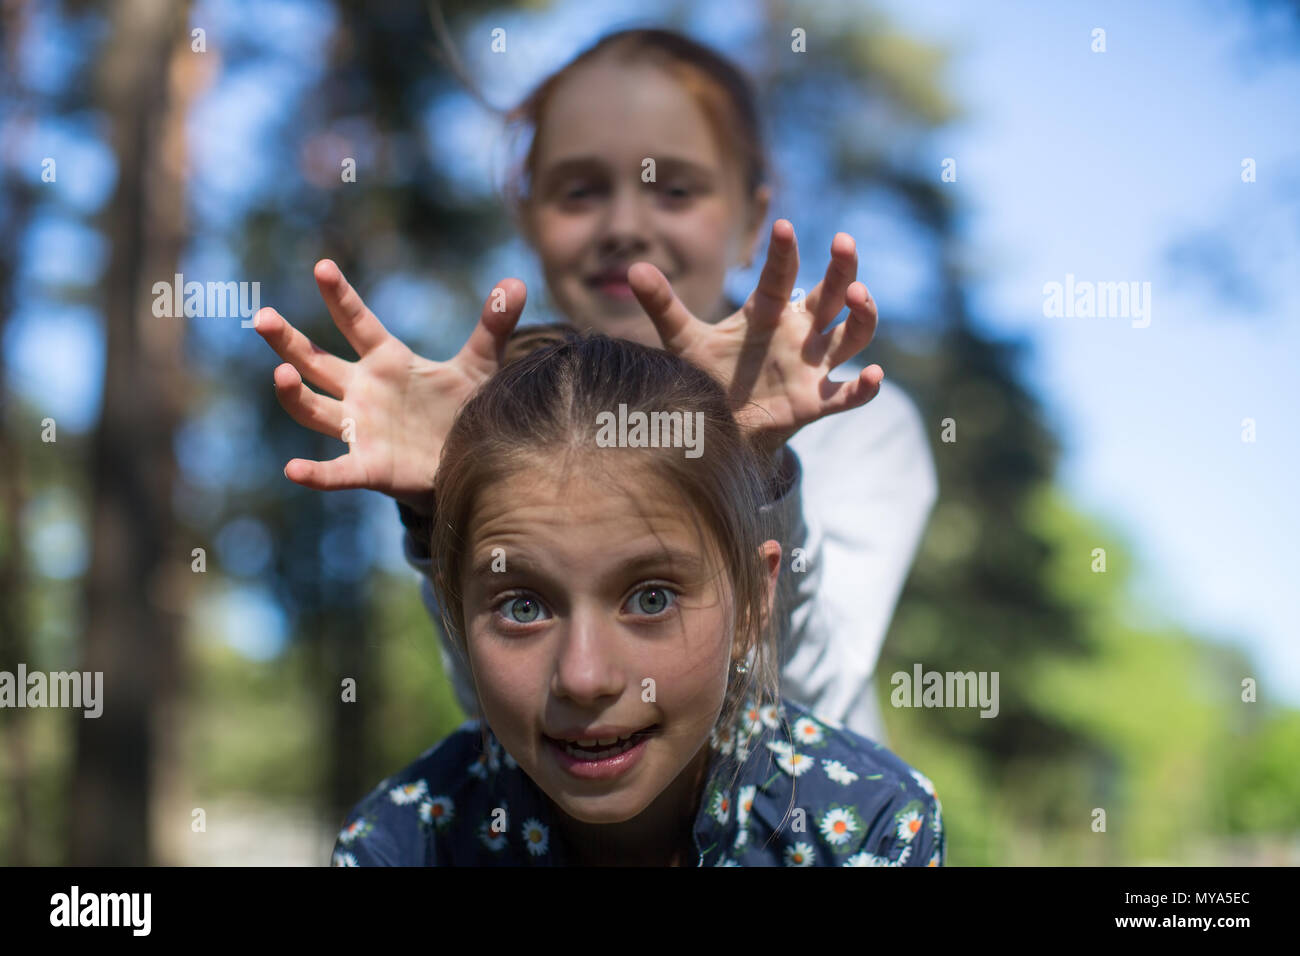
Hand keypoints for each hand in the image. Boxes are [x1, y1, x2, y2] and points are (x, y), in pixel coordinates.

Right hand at [254, 260, 526, 513]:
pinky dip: (314, 472)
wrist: (466, 463)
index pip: (357, 323)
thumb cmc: (462, 410)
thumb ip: (494, 326)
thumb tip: (517, 281)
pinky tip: (292, 470)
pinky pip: (336, 471)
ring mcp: (361, 428)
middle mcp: (363, 391)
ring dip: (294, 394)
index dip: (341, 296)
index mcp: (386, 361)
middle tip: (262, 318)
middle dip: (287, 342)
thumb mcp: (480, 366)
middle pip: (315, 361)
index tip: (323, 267)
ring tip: (280, 375)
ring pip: (313, 409)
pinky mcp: (369, 466)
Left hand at [627, 220, 881, 459]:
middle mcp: (796, 333)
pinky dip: (866, 387)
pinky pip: (848, 394)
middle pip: (830, 294)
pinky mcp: (816, 401)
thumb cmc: (707, 375)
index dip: (783, 253)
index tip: (782, 226)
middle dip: (841, 268)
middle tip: (843, 242)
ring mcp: (811, 366)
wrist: (718, 425)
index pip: (780, 276)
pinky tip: (875, 376)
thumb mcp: (683, 339)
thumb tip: (632, 268)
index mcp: (767, 312)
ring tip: (860, 295)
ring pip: (851, 335)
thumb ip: (663, 306)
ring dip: (862, 315)